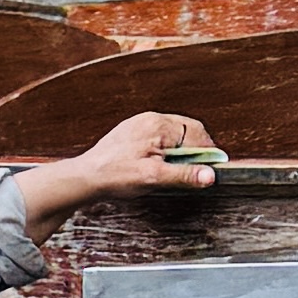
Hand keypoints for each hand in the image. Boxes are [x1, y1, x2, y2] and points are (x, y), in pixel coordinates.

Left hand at [72, 107, 219, 194]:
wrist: (86, 177)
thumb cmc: (115, 175)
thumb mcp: (154, 178)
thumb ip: (184, 175)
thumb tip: (210, 175)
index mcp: (159, 125)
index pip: (198, 134)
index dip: (207, 153)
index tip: (211, 170)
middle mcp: (151, 119)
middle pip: (188, 131)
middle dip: (195, 151)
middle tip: (194, 172)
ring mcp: (142, 124)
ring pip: (175, 134)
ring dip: (181, 151)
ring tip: (173, 170)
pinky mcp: (135, 131)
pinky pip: (161, 136)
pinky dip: (167, 150)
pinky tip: (159, 165)